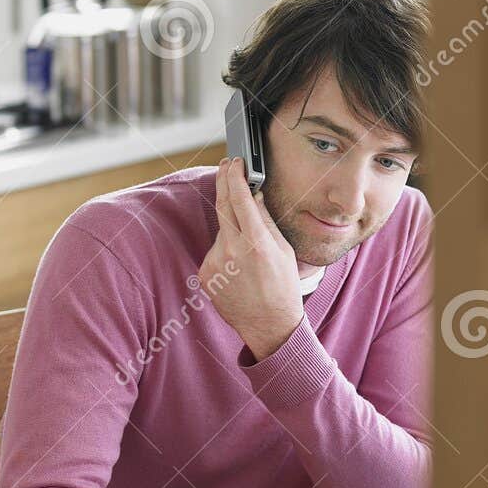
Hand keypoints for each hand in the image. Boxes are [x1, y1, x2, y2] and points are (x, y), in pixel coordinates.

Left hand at [200, 157, 305, 361]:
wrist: (268, 325)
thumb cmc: (282, 287)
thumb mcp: (283, 250)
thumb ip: (266, 221)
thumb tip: (255, 195)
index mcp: (255, 243)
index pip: (239, 199)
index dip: (235, 176)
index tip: (235, 163)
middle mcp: (232, 251)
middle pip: (222, 206)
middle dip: (224, 183)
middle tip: (227, 167)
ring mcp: (215, 263)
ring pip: (222, 232)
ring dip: (233, 230)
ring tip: (250, 254)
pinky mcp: (205, 273)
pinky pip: (215, 251)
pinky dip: (226, 251)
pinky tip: (239, 269)